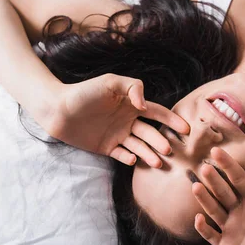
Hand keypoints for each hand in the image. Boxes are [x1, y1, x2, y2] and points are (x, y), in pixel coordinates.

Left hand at [50, 73, 188, 167]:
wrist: (57, 109)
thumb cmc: (83, 92)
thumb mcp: (110, 82)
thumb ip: (132, 88)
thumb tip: (144, 105)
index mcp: (131, 105)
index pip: (157, 113)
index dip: (172, 120)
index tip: (186, 129)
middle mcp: (127, 120)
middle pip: (150, 133)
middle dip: (161, 142)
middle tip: (169, 150)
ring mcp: (117, 135)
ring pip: (139, 146)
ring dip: (149, 154)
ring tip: (158, 162)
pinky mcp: (106, 147)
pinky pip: (121, 155)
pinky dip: (129, 158)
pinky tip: (132, 160)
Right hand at [192, 147, 244, 244]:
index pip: (238, 179)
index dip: (228, 165)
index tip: (216, 150)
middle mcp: (240, 212)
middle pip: (223, 192)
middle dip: (214, 180)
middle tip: (204, 167)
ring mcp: (231, 229)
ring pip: (214, 210)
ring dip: (205, 199)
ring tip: (196, 187)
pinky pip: (211, 235)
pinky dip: (204, 228)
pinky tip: (199, 217)